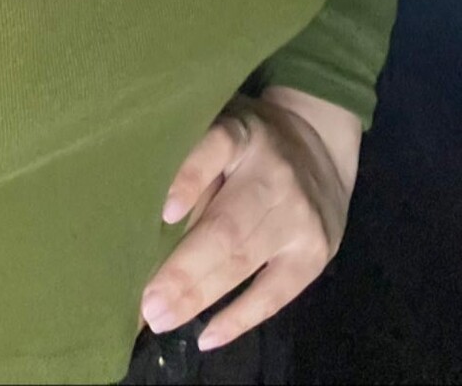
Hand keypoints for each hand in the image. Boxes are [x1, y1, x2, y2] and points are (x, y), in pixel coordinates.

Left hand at [140, 87, 361, 351]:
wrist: (320, 143)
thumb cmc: (250, 144)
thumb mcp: (223, 131)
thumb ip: (195, 168)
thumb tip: (149, 226)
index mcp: (243, 135)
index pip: (217, 147)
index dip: (191, 178)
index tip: (165, 212)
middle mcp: (274, 175)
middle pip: (226, 226)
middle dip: (183, 270)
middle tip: (146, 303)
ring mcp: (299, 217)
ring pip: (244, 263)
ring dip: (200, 296)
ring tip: (162, 319)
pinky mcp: (314, 254)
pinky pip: (274, 294)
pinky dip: (239, 319)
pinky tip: (207, 336)